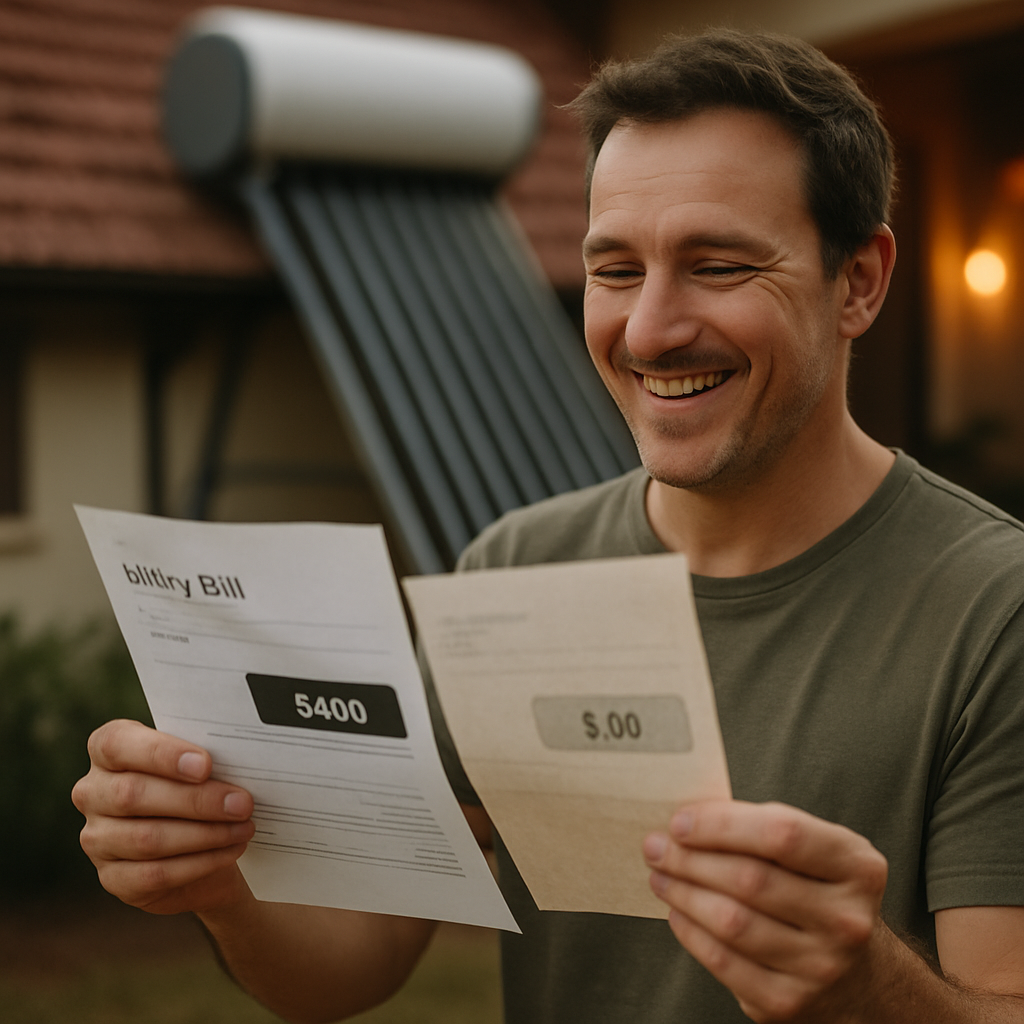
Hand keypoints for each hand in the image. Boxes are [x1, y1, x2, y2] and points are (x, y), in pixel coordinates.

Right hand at [72, 719, 255, 914]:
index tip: (206, 764)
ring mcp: (97, 838)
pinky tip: (231, 849)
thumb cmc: (198, 784)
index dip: (160, 754)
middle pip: (133, 795)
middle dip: (196, 800)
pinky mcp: (113, 878)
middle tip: (242, 803)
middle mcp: (92, 792)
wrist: (201, 840)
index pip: (116, 744)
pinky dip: (201, 862)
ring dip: (205, 834)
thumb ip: (203, 756)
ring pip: (147, 839)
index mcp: (107, 750)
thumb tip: (239, 758)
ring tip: (244, 827)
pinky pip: (155, 873)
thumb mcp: (199, 763)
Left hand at [643, 800, 887, 1022]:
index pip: (782, 834)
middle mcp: (846, 919)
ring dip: (683, 893)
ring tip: (660, 875)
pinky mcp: (788, 1002)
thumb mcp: (815, 851)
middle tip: (656, 846)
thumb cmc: (818, 893)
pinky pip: (724, 961)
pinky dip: (690, 932)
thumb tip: (689, 819)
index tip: (680, 821)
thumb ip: (762, 829)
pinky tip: (677, 912)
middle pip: (749, 879)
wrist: (857, 978)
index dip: (722, 825)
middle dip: (690, 859)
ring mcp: (820, 966)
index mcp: (857, 867)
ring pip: (731, 922)